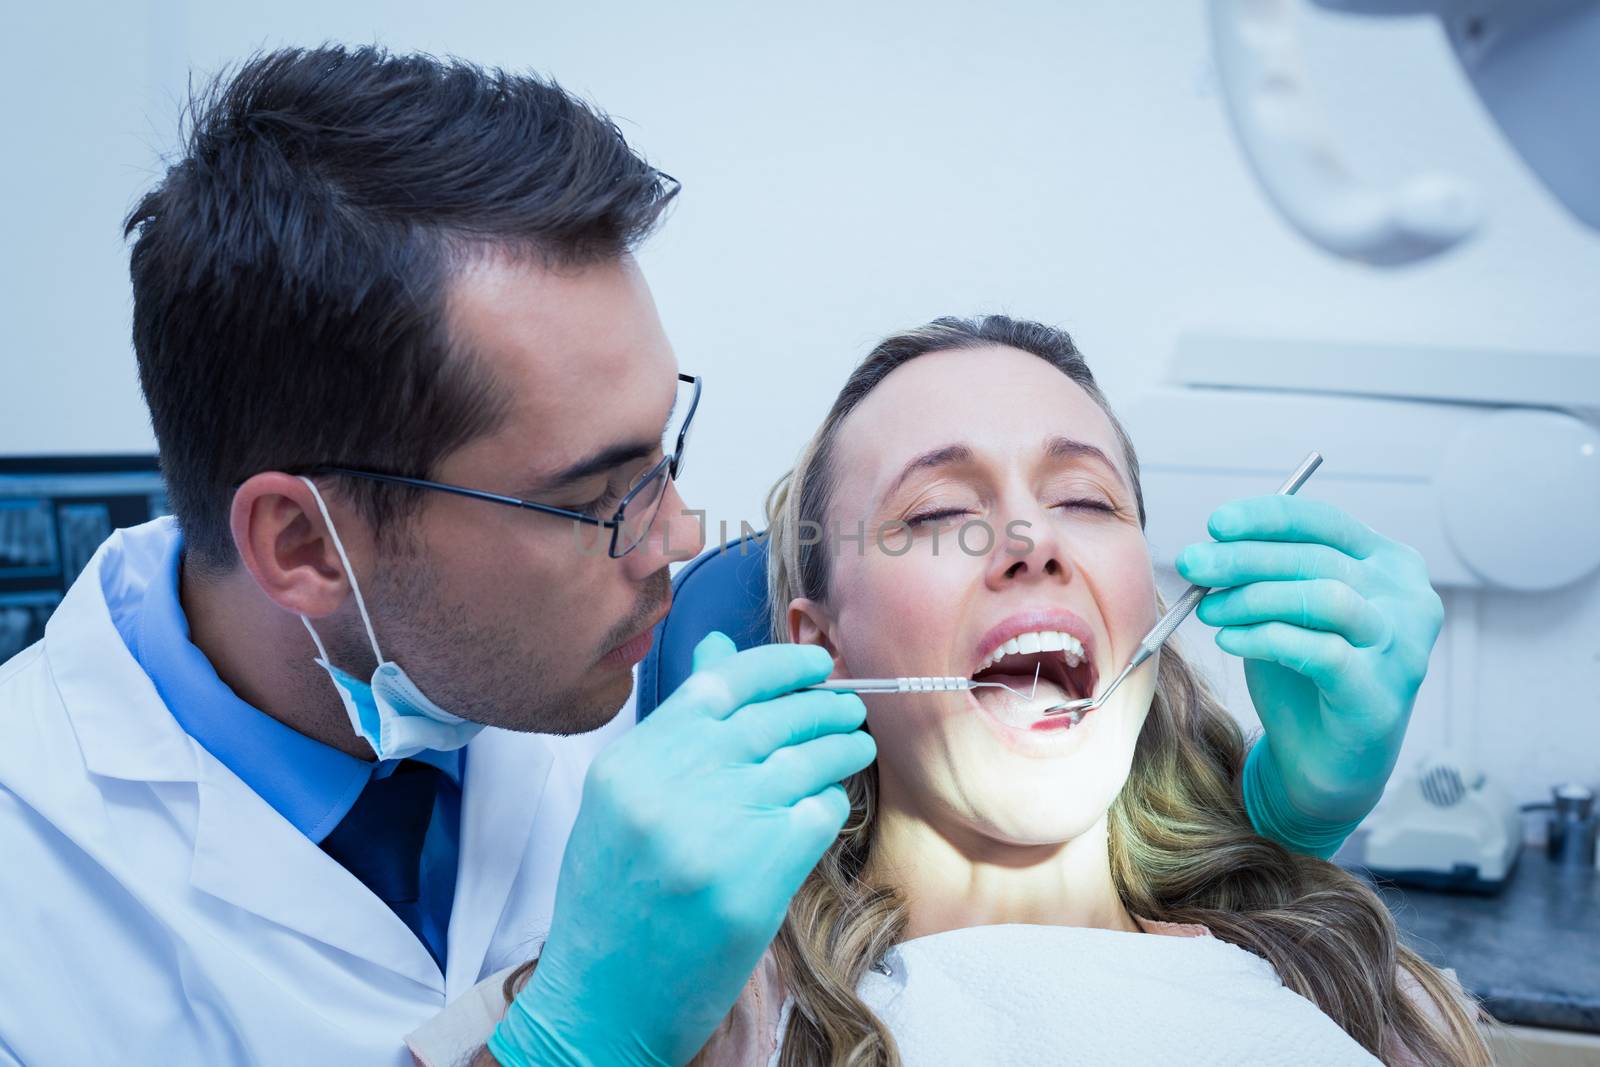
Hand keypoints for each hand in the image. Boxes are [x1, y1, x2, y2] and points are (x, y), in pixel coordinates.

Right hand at [488, 632, 874, 1066]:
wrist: (603, 1001)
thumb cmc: (614, 899)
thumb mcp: (625, 801)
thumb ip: (677, 728)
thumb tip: (720, 650)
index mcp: (632, 762)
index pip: (721, 683)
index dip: (779, 665)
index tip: (815, 663)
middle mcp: (670, 787)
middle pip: (770, 721)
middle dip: (822, 707)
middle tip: (849, 707)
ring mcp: (713, 832)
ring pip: (802, 764)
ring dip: (840, 749)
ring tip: (856, 745)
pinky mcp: (753, 879)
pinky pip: (815, 817)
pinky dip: (829, 805)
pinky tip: (828, 806)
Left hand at [1176, 496, 1442, 842]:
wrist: (1323, 761)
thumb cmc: (1302, 674)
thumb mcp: (1284, 610)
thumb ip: (1264, 575)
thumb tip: (1209, 548)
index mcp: (1389, 564)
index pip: (1326, 522)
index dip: (1267, 518)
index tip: (1214, 524)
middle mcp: (1409, 600)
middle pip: (1318, 558)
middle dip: (1245, 557)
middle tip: (1192, 563)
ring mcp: (1403, 648)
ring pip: (1323, 598)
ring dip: (1254, 598)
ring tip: (1210, 610)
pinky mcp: (1382, 694)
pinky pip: (1321, 651)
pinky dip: (1266, 639)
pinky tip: (1229, 641)